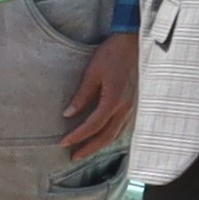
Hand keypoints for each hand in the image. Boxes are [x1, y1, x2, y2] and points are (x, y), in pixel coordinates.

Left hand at [63, 31, 138, 159]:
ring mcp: (133, 106)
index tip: (63, 143)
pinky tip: (103, 138)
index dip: (78, 136)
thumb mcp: (92, 72)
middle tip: (73, 157)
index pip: (93, 126)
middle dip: (89, 148)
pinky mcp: (135, 103)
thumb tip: (68, 114)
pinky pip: (124, 126)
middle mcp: (126, 107)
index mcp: (114, 100)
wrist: (134, 42)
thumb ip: (82, 95)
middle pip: (107, 136)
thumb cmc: (112, 54)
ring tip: (86, 151)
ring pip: (117, 133)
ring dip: (101, 145)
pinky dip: (112, 136)